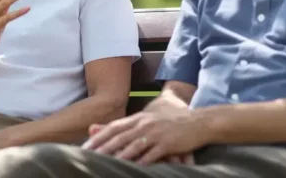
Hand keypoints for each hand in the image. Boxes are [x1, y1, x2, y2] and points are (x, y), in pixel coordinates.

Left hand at [82, 110, 206, 165]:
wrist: (199, 121)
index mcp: (140, 118)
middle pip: (119, 137)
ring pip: (132, 147)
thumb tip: (117, 125)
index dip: (99, 137)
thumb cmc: (172, 119)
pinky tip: (132, 169)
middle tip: (87, 158)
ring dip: (117, 156)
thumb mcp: (150, 116)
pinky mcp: (168, 143)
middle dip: (102, 148)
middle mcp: (145, 124)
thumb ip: (130, 123)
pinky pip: (151, 155)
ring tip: (104, 165)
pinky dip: (141, 163)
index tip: (85, 147)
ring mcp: (156, 133)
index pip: (114, 127)